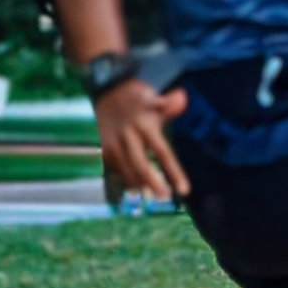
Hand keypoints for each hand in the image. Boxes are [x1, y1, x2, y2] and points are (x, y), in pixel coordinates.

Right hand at [94, 79, 190, 199]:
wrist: (105, 89)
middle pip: (141, 165)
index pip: (163, 152)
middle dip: (153, 183)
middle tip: (164, 198)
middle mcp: (128, 137)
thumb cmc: (136, 95)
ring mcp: (113, 143)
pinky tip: (134, 188)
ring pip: (126, 170)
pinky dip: (124, 178)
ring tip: (150, 196)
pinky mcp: (103, 147)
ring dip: (138, 184)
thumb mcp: (153, 96)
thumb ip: (169, 103)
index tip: (184, 190)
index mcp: (145, 126)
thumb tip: (182, 98)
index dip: (173, 172)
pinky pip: (114, 168)